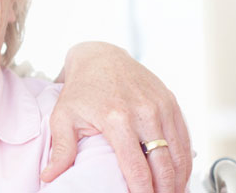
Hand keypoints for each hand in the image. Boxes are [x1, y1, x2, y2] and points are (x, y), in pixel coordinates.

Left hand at [41, 42, 190, 192]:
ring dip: (179, 179)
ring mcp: (161, 106)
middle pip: (163, 164)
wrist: (101, 56)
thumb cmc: (81, 89)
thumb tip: (49, 177)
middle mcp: (144, 112)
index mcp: (117, 118)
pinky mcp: (171, 102)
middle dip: (164, 190)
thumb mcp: (64, 117)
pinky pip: (185, 138)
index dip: (142, 192)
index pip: (137, 167)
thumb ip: (61, 149)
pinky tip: (181, 176)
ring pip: (179, 153)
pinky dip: (185, 161)